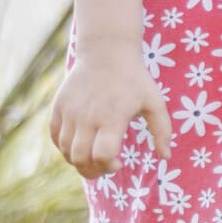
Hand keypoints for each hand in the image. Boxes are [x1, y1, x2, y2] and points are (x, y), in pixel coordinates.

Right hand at [49, 48, 170, 177]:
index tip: (118, 163)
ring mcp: (70, 111)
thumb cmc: (134, 79)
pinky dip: (64, 147)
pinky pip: (55, 137)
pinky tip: (80, 143)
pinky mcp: (58, 107)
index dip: (108, 167)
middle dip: (93, 171)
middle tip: (104, 167)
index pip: (102, 155)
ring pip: (66, 151)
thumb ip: (162, 130)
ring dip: (79, 161)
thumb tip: (165, 157)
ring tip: (93, 156)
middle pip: (80, 158)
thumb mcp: (155, 102)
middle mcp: (87, 116)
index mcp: (112, 117)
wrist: (106, 51)